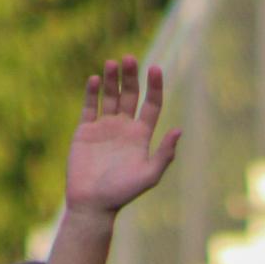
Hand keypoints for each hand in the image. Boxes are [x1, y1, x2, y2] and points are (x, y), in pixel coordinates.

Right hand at [66, 57, 179, 219]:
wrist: (92, 204)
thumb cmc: (122, 193)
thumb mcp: (148, 175)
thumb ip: (164, 154)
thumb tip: (179, 130)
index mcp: (141, 136)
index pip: (151, 105)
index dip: (154, 87)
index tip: (155, 69)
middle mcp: (124, 128)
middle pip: (130, 95)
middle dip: (131, 76)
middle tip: (130, 59)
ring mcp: (104, 128)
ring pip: (110, 95)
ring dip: (112, 79)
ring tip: (112, 64)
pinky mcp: (85, 130)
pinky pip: (89, 105)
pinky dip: (92, 91)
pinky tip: (96, 79)